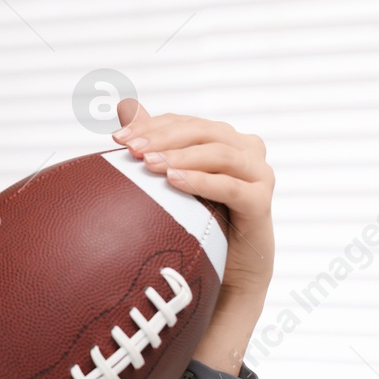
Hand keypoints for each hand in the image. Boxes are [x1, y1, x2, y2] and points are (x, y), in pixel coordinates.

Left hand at [110, 98, 274, 373]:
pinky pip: (232, 187)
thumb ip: (156, 142)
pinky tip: (173, 180)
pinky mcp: (262, 202)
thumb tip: (124, 104)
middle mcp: (247, 150)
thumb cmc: (199, 222)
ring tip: (148, 164)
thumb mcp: (173, 181)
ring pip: (219, 153)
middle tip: (130, 150)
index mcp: (224, 140)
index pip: (184, 123)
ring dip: (181, 156)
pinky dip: (202, 181)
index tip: (116, 139)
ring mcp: (260, 175)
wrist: (228, 273)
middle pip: (202, 131)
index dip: (151, 126)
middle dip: (162, 138)